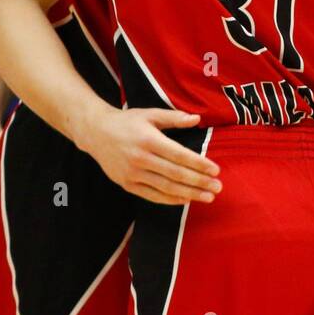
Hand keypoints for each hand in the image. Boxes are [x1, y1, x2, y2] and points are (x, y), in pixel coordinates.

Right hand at [76, 105, 220, 204]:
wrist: (95, 133)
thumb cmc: (127, 121)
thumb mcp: (150, 114)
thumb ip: (174, 118)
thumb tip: (197, 119)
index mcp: (149, 140)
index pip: (179, 155)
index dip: (199, 164)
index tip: (216, 170)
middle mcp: (140, 158)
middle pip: (175, 174)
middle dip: (199, 182)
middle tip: (217, 187)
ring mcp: (132, 174)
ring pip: (165, 188)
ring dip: (189, 194)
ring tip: (207, 197)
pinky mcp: (127, 184)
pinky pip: (152, 195)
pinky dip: (170, 199)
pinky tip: (185, 199)